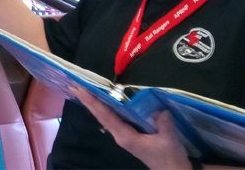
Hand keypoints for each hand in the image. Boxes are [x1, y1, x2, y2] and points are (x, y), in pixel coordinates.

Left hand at [71, 87, 191, 169]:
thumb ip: (163, 123)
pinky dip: (105, 108)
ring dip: (94, 103)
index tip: (80, 90)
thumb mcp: (169, 140)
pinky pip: (113, 118)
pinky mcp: (128, 135)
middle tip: (74, 86)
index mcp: (125, 136)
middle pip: (100, 115)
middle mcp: (120, 135)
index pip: (105, 115)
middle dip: (87, 100)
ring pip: (105, 117)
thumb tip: (159, 108)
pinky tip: (102, 101)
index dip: (92, 101)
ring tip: (83, 90)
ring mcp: (123, 135)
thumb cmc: (169, 158)